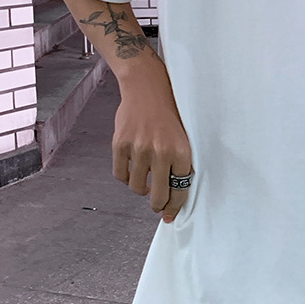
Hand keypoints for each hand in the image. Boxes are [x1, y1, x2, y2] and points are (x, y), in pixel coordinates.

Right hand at [112, 72, 193, 222]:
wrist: (147, 88)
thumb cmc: (169, 113)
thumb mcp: (184, 137)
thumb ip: (180, 162)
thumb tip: (174, 193)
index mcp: (181, 151)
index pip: (180, 189)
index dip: (175, 206)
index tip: (170, 215)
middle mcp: (161, 152)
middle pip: (158, 195)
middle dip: (158, 206)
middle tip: (157, 206)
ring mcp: (139, 149)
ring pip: (137, 187)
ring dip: (141, 189)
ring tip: (145, 182)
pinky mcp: (120, 145)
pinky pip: (120, 175)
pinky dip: (126, 177)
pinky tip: (133, 171)